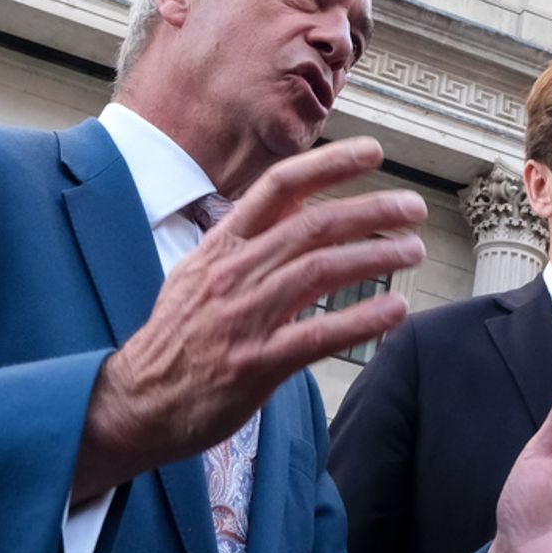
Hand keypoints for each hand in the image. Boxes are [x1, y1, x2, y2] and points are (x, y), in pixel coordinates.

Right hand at [74, 138, 425, 499]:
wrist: (137, 400)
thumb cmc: (176, 339)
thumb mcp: (198, 274)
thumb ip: (247, 240)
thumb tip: (296, 204)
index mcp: (220, 247)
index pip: (278, 187)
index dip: (329, 163)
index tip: (373, 151)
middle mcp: (233, 274)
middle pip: (312, 225)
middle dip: (372, 210)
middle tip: (414, 208)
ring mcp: (244, 318)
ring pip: (320, 271)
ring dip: (375, 256)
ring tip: (411, 251)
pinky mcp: (256, 364)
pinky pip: (318, 335)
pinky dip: (362, 320)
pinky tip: (394, 310)